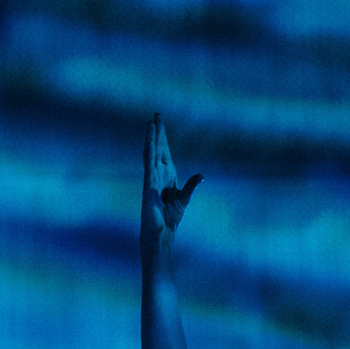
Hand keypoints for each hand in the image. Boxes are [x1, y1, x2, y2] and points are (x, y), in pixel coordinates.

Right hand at [141, 114, 200, 263]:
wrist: (160, 233)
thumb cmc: (170, 219)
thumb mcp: (184, 199)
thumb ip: (191, 186)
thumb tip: (201, 175)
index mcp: (167, 176)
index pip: (165, 153)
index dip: (163, 138)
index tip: (160, 124)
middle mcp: (159, 174)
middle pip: (158, 148)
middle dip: (158, 132)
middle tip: (156, 115)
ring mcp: (152, 179)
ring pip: (152, 153)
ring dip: (152, 138)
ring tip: (151, 122)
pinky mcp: (149, 185)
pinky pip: (149, 164)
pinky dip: (148, 152)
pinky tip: (149, 141)